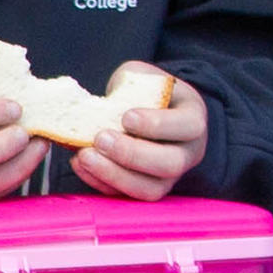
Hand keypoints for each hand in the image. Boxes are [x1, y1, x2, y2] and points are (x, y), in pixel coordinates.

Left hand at [71, 72, 208, 200]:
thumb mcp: (139, 77)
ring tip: (84, 155)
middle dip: (131, 154)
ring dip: (114, 174)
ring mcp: (170, 176)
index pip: (188, 127)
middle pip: (170, 164)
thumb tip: (103, 103)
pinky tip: (79, 163)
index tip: (126, 117)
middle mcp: (188, 152)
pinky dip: (100, 181)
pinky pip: (127, 195)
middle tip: (101, 139)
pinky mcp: (146, 189)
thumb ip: (129, 85)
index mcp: (193, 118)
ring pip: (150, 189)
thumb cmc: (142, 91)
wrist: (140, 109)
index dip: (157, 125)